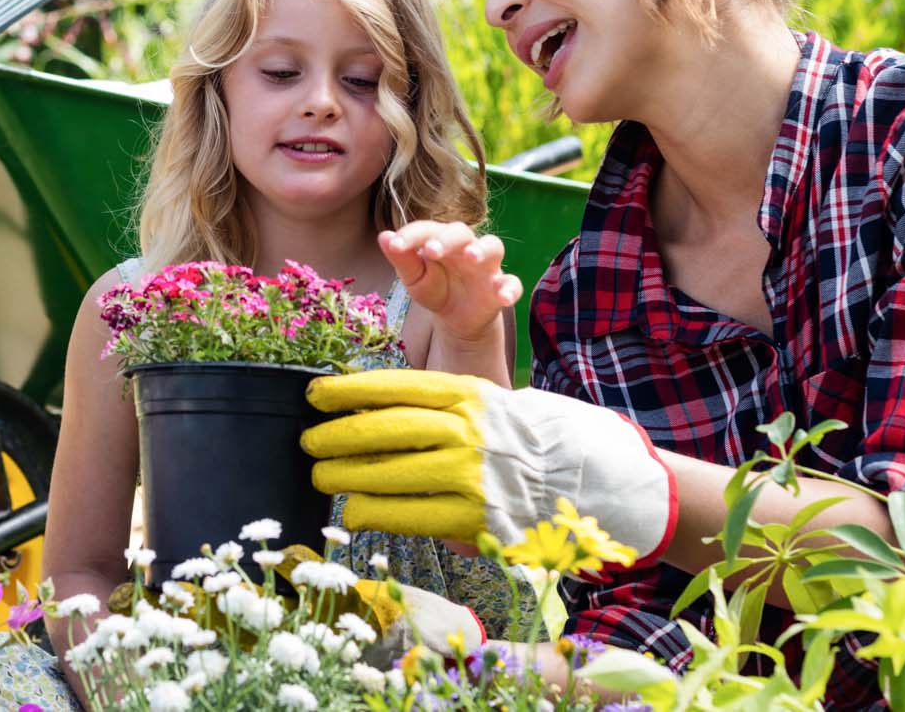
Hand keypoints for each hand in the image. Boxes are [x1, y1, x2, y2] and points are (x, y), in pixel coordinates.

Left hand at [300, 368, 675, 564]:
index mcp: (471, 392)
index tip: (315, 394)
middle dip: (336, 435)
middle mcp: (467, 429)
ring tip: (321, 476)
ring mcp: (470, 474)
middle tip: (308, 441)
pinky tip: (355, 509)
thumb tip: (382, 414)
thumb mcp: (494, 403)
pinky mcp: (475, 517)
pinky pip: (409, 514)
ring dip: (344, 475)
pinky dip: (375, 511)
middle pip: (382, 429)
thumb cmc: (534, 440)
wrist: (596, 480)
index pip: (396, 386)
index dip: (349, 390)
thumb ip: (445, 407)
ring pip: (387, 472)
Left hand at [378, 221, 521, 344]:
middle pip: (462, 232)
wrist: (457, 317)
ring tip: (471, 257)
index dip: (411, 235)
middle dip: (447, 239)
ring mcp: (487, 265)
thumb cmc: (435, 288)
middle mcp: (466, 246)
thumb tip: (383, 236)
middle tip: (432, 251)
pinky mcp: (501, 286)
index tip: (395, 246)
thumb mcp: (415, 278)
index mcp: (441, 239)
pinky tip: (503, 297)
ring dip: (482, 250)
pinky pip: (513, 283)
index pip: (428, 229)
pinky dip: (510, 288)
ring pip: (493, 246)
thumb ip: (402, 258)